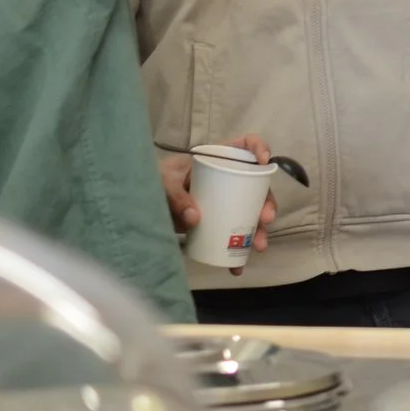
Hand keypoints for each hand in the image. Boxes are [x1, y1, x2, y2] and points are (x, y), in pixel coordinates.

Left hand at [159, 133, 276, 274]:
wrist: (143, 205)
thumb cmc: (157, 182)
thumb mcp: (164, 182)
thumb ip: (176, 197)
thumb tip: (195, 218)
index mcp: (218, 159)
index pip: (246, 144)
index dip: (259, 148)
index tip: (263, 161)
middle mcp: (228, 178)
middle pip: (256, 185)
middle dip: (266, 204)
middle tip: (265, 219)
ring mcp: (225, 201)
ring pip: (251, 213)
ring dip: (258, 231)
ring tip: (258, 247)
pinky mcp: (218, 222)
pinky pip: (233, 235)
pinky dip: (237, 252)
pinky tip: (236, 266)